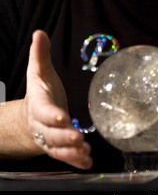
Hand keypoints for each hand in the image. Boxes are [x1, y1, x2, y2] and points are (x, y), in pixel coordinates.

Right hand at [21, 30, 92, 169]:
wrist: (32, 117)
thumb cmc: (41, 91)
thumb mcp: (39, 72)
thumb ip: (40, 54)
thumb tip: (39, 32)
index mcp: (39, 104)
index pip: (43, 111)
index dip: (51, 115)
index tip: (61, 117)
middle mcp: (43, 124)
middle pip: (50, 133)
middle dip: (63, 137)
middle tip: (77, 138)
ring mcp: (50, 138)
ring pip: (57, 149)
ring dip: (70, 152)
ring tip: (85, 151)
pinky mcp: (58, 148)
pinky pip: (65, 157)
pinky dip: (76, 161)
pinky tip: (87, 161)